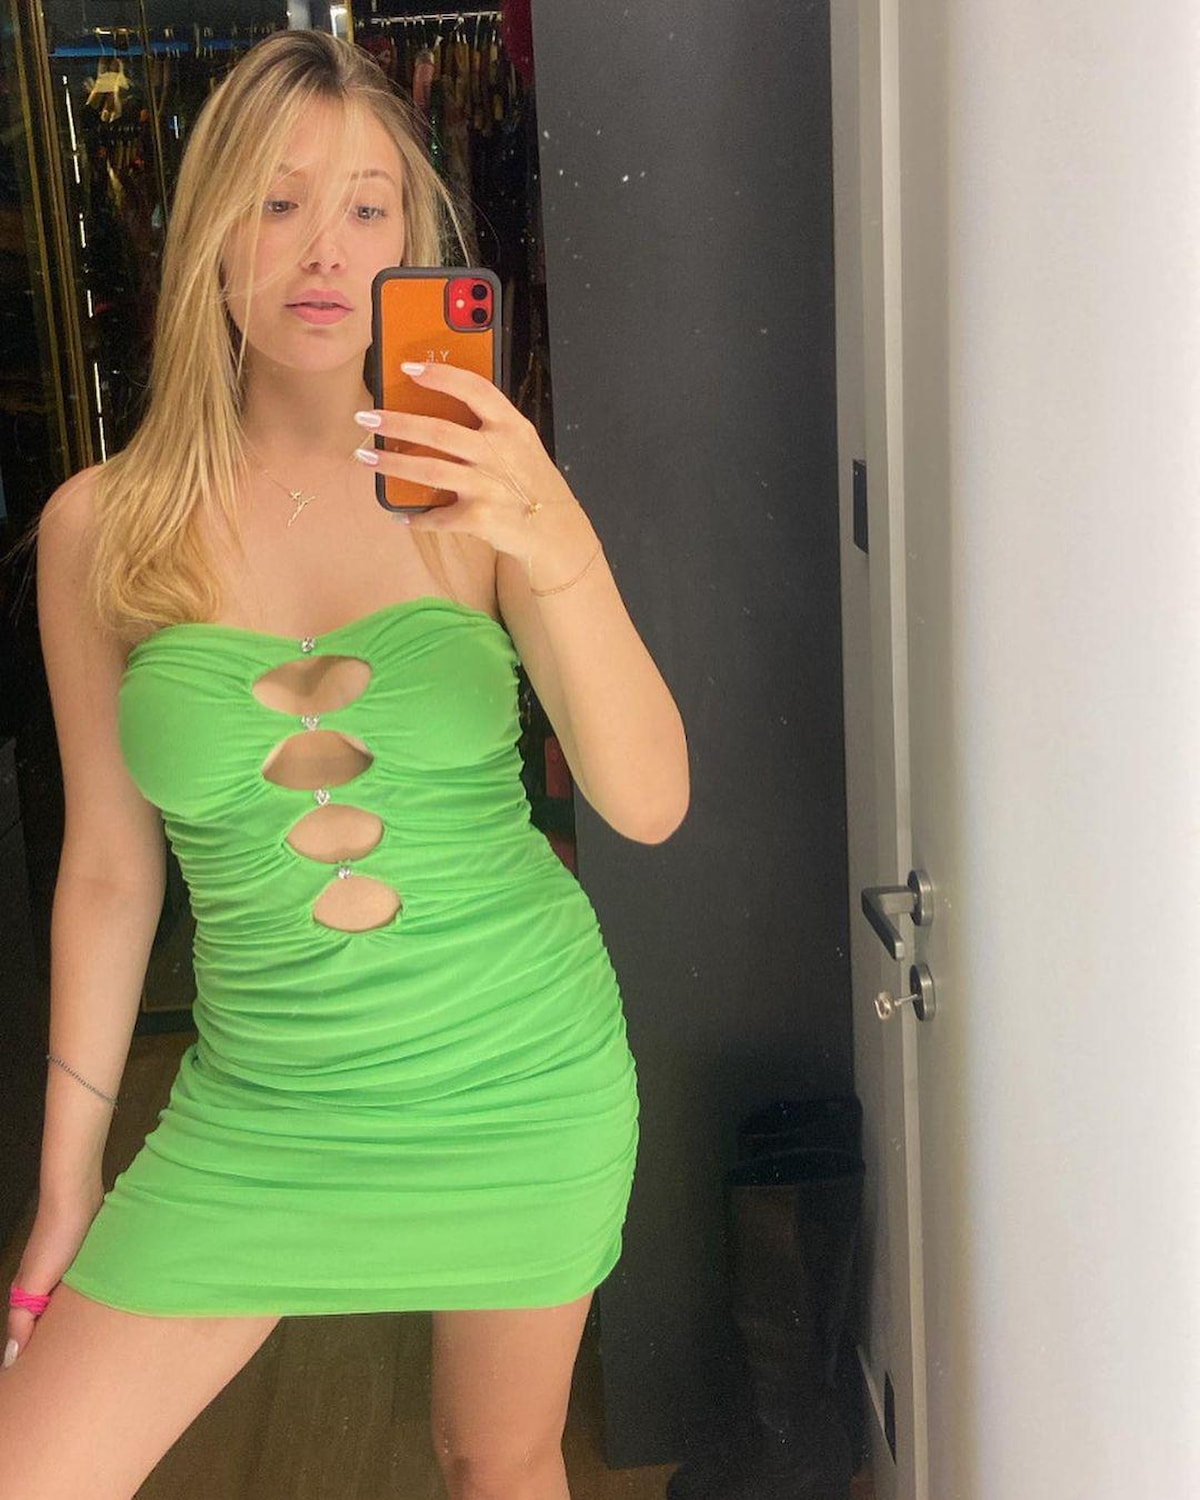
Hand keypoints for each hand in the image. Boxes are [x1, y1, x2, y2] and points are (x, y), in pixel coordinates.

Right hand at [4, 1187, 104, 1369]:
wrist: (77, 1196)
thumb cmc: (56, 1238)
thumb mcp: (35, 1282)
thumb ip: (24, 1318)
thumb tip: (12, 1357)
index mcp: (28, 1296)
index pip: (27, 1338)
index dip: (33, 1359)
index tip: (42, 1386)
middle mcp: (44, 1288)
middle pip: (48, 1326)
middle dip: (57, 1348)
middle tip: (73, 1376)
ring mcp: (65, 1275)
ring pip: (68, 1311)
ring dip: (74, 1328)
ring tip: (90, 1353)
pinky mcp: (85, 1264)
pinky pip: (84, 1293)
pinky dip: (87, 1307)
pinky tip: (101, 1316)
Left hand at [356, 362, 599, 588]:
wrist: (556, 529)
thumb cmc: (531, 482)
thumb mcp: (521, 443)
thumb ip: (489, 425)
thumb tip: (435, 408)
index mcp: (511, 426)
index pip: (474, 389)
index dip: (440, 376)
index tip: (408, 368)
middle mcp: (499, 452)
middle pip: (439, 431)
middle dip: (396, 422)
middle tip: (366, 417)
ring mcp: (489, 486)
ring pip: (430, 470)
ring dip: (392, 463)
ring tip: (366, 457)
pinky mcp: (481, 518)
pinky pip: (439, 516)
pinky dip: (418, 517)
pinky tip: (402, 515)